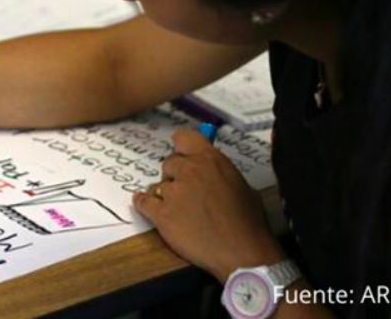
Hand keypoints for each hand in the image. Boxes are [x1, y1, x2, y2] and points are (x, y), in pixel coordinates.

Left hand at [133, 129, 285, 281]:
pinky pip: (143, 202)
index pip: (183, 137)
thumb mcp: (242, 185)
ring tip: (177, 208)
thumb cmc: (247, 222)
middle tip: (185, 190)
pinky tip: (145, 204)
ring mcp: (173, 192)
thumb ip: (220, 172)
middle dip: (175, 175)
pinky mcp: (161, 214)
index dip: (182, 146)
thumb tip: (210, 170)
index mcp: (210, 159)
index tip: (182, 153)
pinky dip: (144, 204)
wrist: (241, 252)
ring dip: (165, 194)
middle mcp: (188, 170)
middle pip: (169, 163)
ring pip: (158, 184)